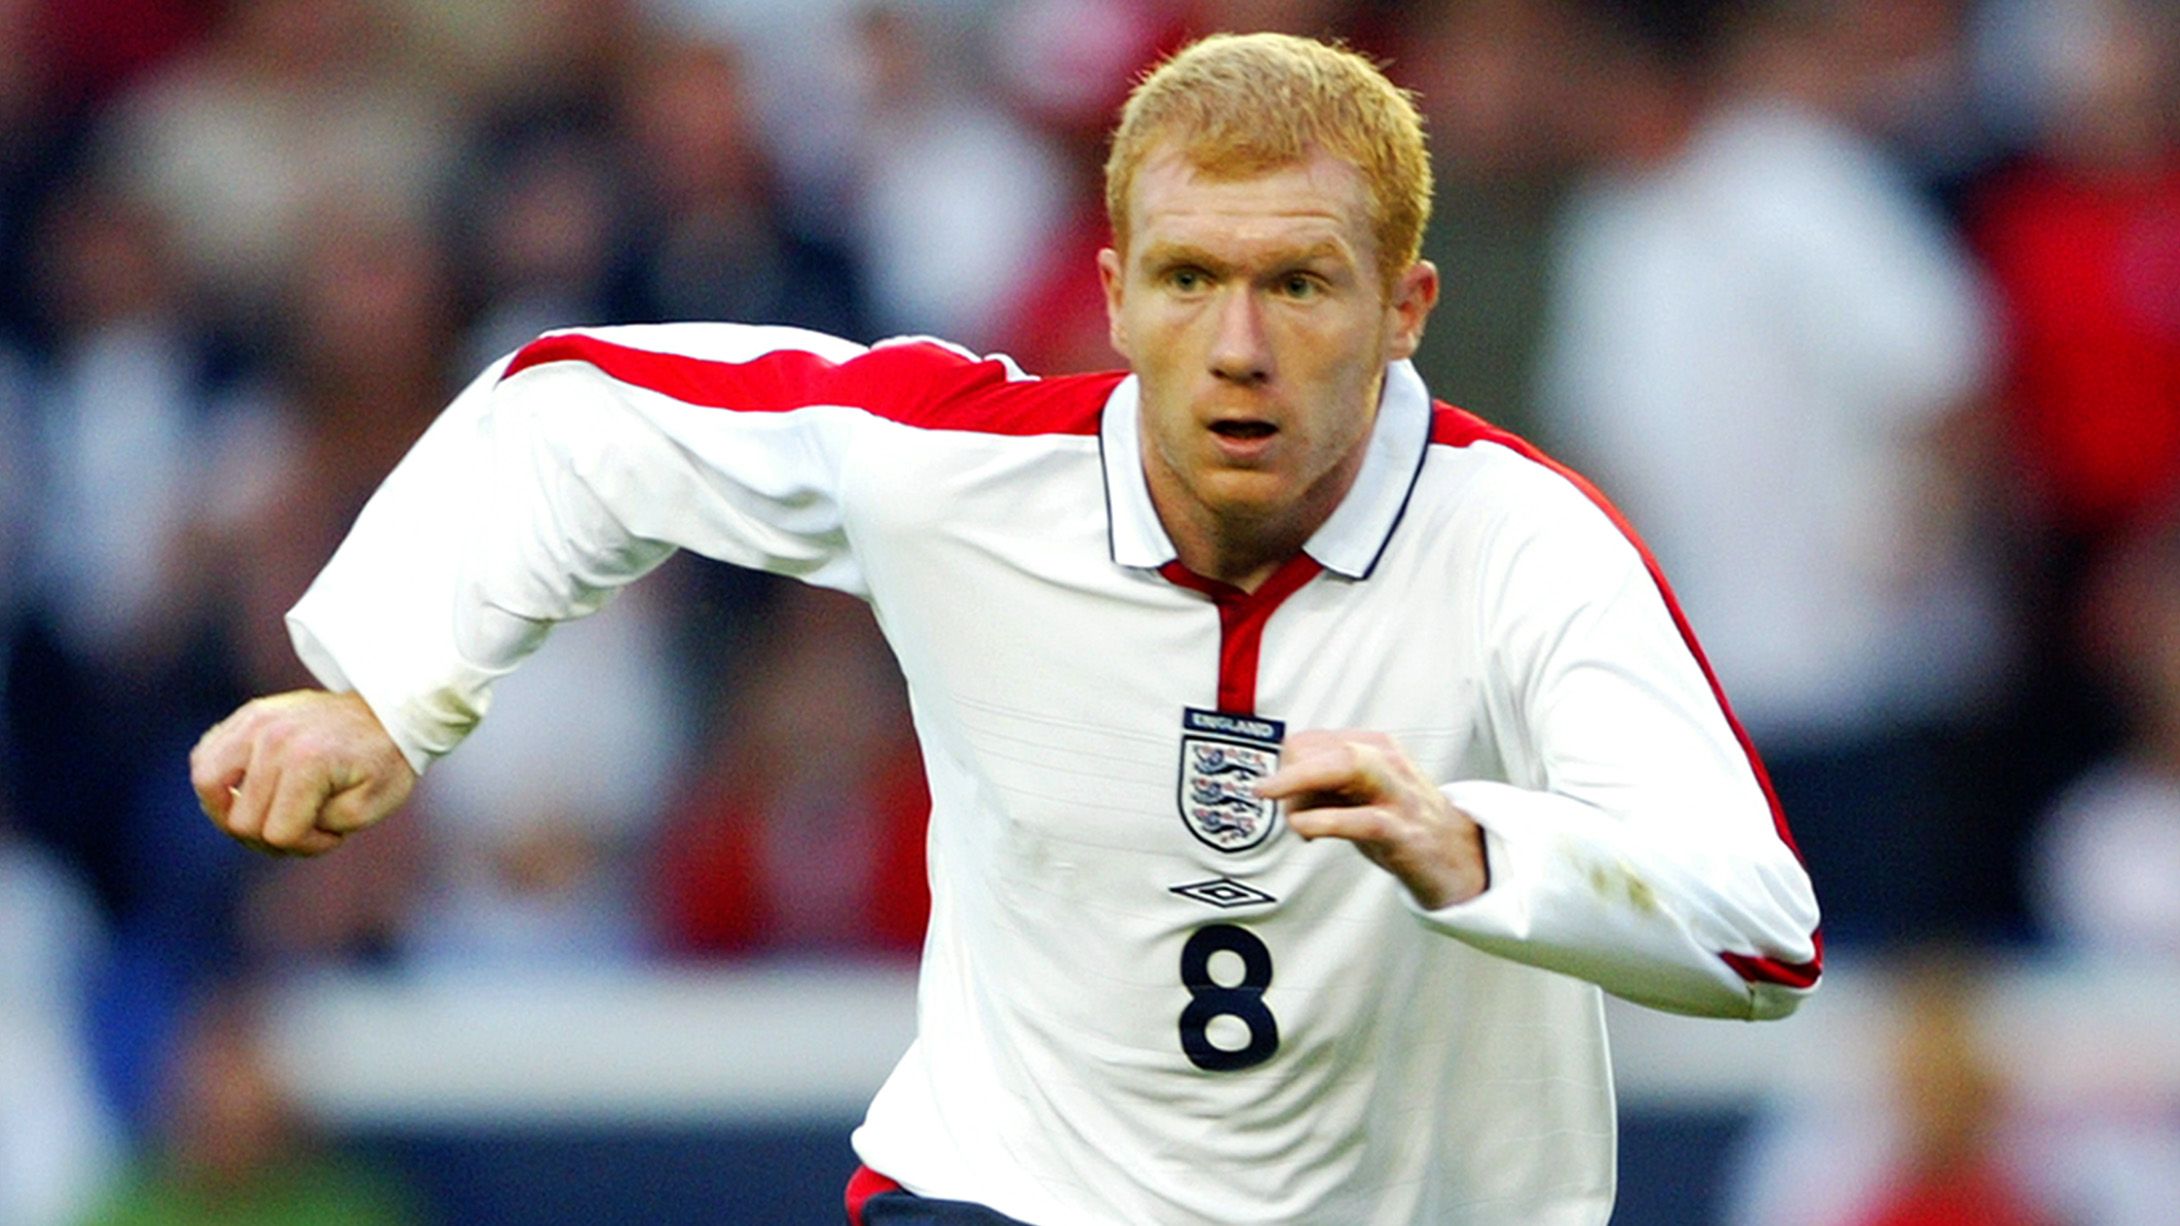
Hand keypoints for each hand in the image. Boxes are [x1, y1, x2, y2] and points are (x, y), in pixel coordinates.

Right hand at [190, 690, 416, 855]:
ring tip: (268, 813)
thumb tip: (275, 829)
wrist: (388, 713)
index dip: (305, 846)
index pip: (278, 835)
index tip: (333, 833)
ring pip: (208, 786)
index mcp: (307, 761)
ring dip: (234, 812)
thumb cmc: (383, 761)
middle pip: (241, 821)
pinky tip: (247, 790)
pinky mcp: (246, 716)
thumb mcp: (371, 807)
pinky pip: (205, 758)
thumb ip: (322, 829)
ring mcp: (254, 722)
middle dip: (273, 837)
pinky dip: (218, 782)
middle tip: (307, 826)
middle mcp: (273, 737)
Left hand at [1256, 730, 1487, 909]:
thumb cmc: (1401, 823)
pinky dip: (1322, 821)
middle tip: (1285, 809)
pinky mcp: (1402, 830)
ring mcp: (1396, 794)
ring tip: (1283, 808)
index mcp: (1372, 746)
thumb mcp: (1358, 794)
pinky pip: (1359, 818)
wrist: (1457, 858)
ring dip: (1298, 783)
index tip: (1284, 799)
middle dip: (1287, 776)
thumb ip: (1322, 786)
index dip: (1285, 770)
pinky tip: (1305, 830)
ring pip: (1342, 766)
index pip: (1308, 741)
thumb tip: (1278, 788)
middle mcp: (1384, 761)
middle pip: (1318, 747)